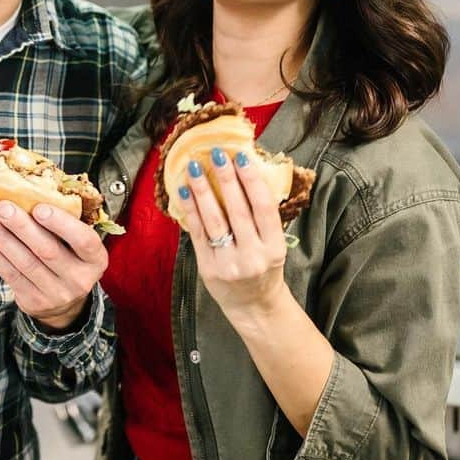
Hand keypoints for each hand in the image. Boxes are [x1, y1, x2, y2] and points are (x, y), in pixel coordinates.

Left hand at [0, 201, 107, 330]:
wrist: (64, 304)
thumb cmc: (68, 259)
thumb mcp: (77, 245)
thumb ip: (64, 223)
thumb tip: (28, 190)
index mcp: (95, 259)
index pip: (83, 240)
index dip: (61, 223)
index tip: (39, 207)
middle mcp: (80, 279)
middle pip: (48, 250)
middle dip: (22, 227)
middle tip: (2, 207)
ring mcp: (56, 294)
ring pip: (25, 263)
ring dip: (2, 240)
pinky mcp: (34, 302)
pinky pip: (11, 276)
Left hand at [179, 148, 290, 326]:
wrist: (253, 306)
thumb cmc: (264, 268)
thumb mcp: (274, 245)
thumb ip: (262, 218)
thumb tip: (244, 175)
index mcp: (274, 246)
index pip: (264, 208)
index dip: (252, 181)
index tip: (241, 157)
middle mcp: (253, 255)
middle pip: (237, 210)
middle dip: (225, 179)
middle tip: (216, 153)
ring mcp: (228, 263)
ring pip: (214, 221)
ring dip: (203, 191)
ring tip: (194, 168)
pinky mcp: (208, 268)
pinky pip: (197, 234)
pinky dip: (190, 210)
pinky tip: (184, 191)